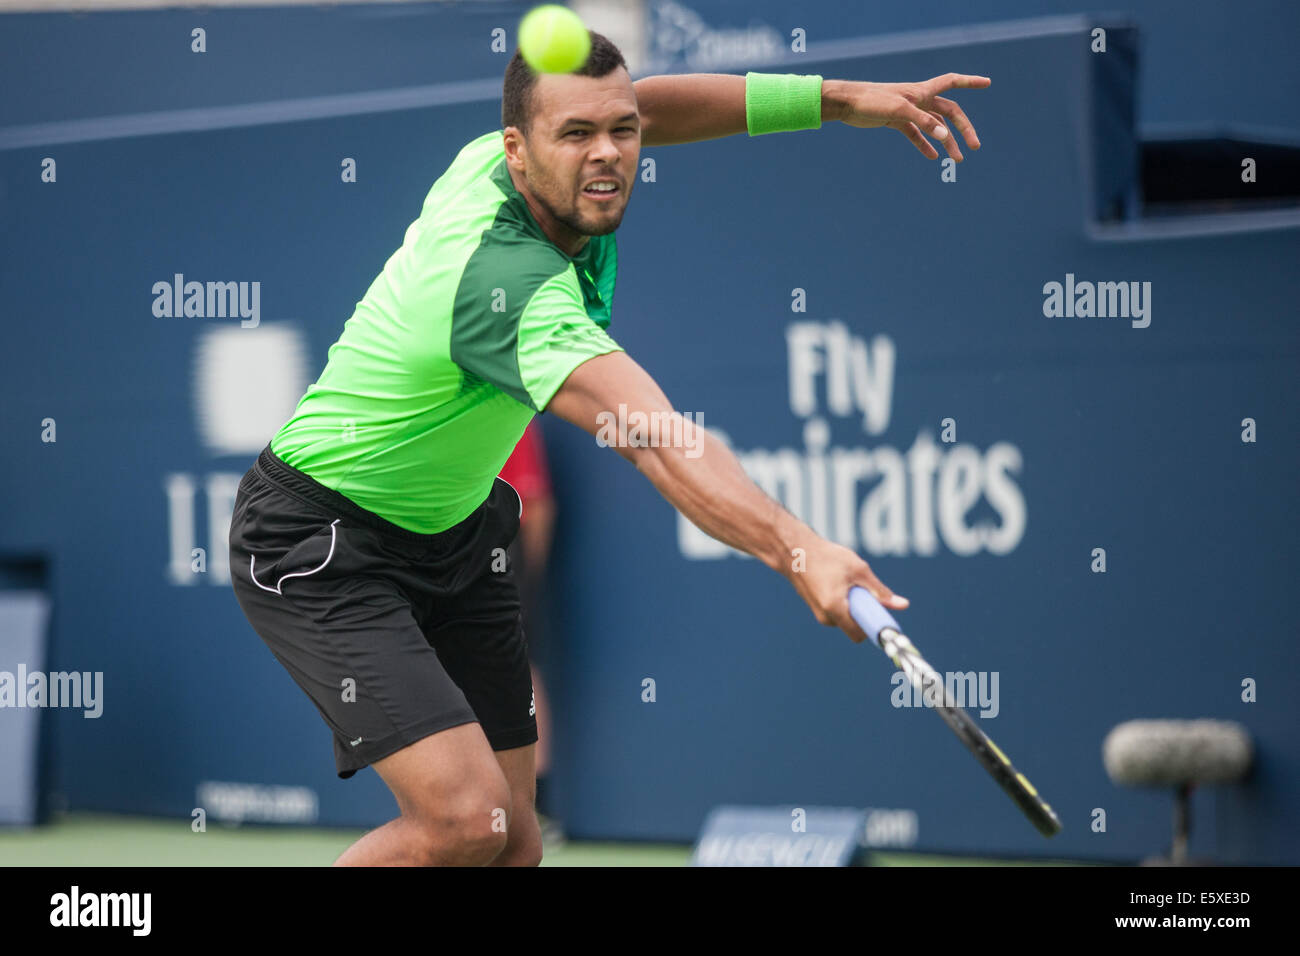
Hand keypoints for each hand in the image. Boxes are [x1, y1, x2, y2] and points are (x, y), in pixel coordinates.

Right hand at [784, 536, 908, 643]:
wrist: (794, 551)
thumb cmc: (827, 557)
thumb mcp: (859, 570)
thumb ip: (879, 591)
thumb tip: (902, 605)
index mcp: (835, 608)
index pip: (859, 634)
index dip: (873, 629)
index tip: (882, 618)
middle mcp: (825, 616)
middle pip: (854, 627)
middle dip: (864, 614)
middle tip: (865, 592)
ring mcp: (819, 613)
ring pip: (846, 618)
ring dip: (853, 606)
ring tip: (848, 582)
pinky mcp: (816, 607)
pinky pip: (837, 612)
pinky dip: (843, 602)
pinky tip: (838, 582)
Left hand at [830, 73, 990, 161]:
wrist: (848, 104)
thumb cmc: (873, 101)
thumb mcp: (900, 111)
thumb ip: (923, 122)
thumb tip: (944, 136)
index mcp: (922, 91)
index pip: (952, 82)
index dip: (970, 82)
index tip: (988, 83)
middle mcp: (919, 99)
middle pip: (949, 112)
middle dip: (964, 129)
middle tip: (974, 147)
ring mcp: (908, 111)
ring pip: (934, 127)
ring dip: (946, 142)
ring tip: (956, 160)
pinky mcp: (896, 121)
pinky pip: (915, 135)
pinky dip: (924, 145)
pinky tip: (932, 157)